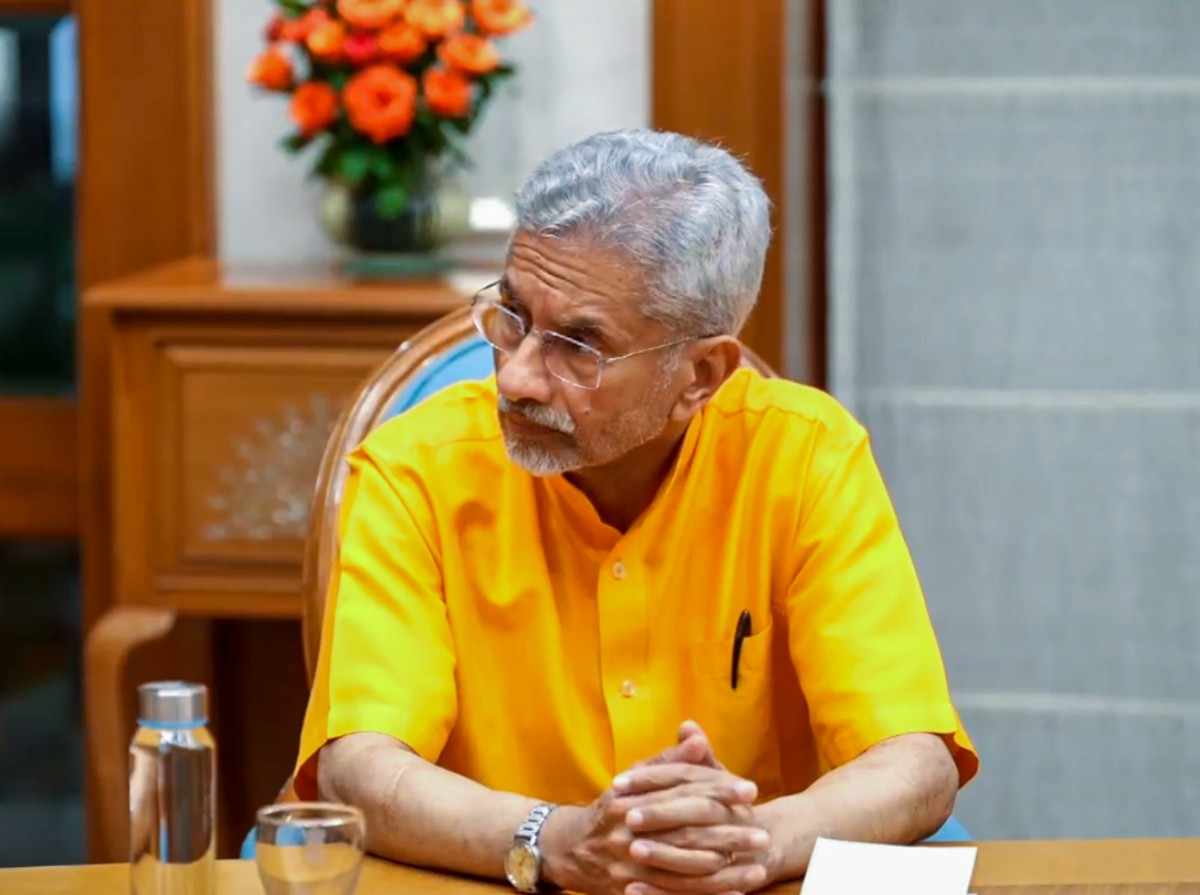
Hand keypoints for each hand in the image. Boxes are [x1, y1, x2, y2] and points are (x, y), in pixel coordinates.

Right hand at [541, 723, 770, 894]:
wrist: (569, 848)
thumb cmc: (612, 807)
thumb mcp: (634, 777)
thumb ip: (669, 759)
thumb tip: (698, 736)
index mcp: (631, 797)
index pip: (681, 790)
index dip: (717, 789)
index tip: (750, 790)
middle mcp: (628, 830)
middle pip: (686, 832)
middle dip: (728, 834)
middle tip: (762, 834)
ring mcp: (629, 865)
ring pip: (683, 869)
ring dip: (725, 871)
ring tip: (758, 866)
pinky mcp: (632, 891)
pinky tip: (734, 893)